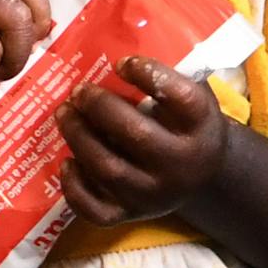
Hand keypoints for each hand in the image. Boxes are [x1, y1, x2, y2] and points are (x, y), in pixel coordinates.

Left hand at [55, 56, 232, 224]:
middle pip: (136, 134)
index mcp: (201, 125)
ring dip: (79, 138)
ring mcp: (155, 195)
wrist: (203, 174)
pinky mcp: (132, 215)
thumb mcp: (191, 94)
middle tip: (79, 90)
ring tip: (64, 113)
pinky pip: (96, 211)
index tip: (121, 63)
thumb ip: (164, 76)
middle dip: (99, 107)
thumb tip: (113, 52)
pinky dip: (75, 188)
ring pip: (109, 170)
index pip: (181, 96)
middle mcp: (181, 164)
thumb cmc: (186, 123)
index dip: (148, 74)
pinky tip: (67, 162)